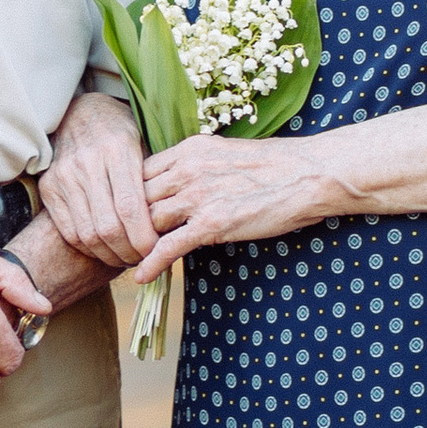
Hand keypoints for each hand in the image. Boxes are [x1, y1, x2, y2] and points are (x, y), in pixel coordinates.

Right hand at [36, 88, 156, 275]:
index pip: (131, 207)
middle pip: (108, 227)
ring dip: (110, 255)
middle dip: (129, 252)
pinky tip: (106, 249)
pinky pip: (70, 231)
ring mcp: (64, 176)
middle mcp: (87, 163)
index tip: (156, 250)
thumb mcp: (143, 143)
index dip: (144, 238)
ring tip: (127, 257)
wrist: (80, 112)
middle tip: (144, 259)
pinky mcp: (48, 187)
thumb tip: (171, 223)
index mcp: (117, 149)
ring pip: (88, 234)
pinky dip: (89, 248)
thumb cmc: (120, 130)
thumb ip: (152, 179)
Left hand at [134, 132, 337, 278]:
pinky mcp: (211, 223)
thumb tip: (182, 183)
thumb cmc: (275, 166)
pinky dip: (151, 263)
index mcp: (188, 150)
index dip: (128, 195)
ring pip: (147, 222)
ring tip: (126, 261)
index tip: (125, 213)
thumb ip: (197, 166)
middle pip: (136, 197)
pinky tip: (141, 277)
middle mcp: (187, 169)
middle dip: (125, 221)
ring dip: (135, 243)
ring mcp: (197, 196)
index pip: (139, 172)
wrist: (308, 173)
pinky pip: (169, 246)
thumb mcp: (225, 154)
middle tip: (118, 241)